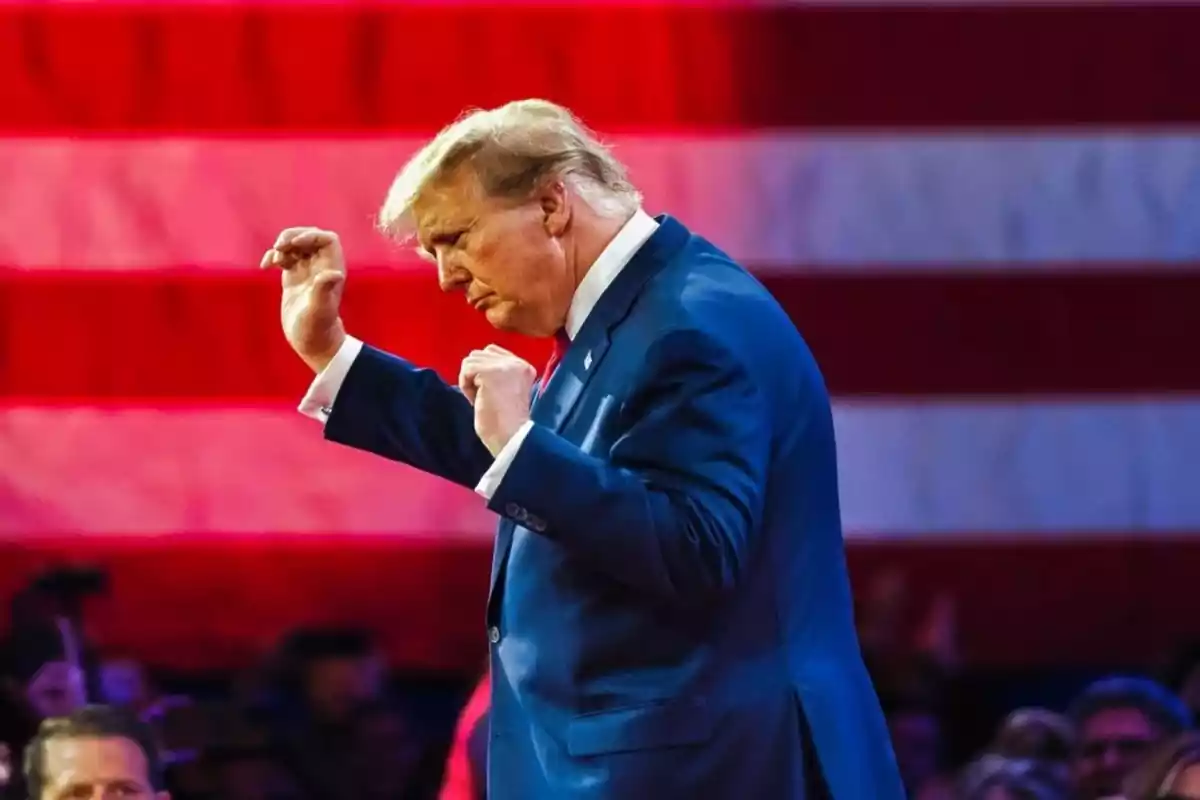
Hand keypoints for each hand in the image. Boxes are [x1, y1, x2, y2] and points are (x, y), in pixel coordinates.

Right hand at [260, 227, 347, 373]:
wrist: (310, 342)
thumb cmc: (317, 329)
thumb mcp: (319, 310)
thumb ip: (324, 291)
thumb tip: (335, 274)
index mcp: (332, 269)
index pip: (327, 239)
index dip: (311, 235)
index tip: (294, 244)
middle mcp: (321, 267)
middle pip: (310, 237)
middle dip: (293, 236)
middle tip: (279, 247)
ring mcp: (306, 272)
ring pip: (296, 245)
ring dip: (282, 245)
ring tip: (274, 259)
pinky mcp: (293, 278)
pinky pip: (284, 257)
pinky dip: (273, 256)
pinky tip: (265, 266)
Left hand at [460, 345, 535, 455]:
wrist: (511, 437)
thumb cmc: (505, 423)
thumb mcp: (507, 391)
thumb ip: (497, 374)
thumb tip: (471, 365)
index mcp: (524, 367)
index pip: (492, 352)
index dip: (482, 370)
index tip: (489, 393)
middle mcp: (517, 362)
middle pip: (479, 354)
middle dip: (475, 375)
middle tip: (484, 398)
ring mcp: (504, 366)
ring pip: (470, 360)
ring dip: (469, 381)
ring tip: (480, 399)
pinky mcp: (490, 372)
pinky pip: (466, 370)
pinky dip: (465, 386)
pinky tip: (476, 400)